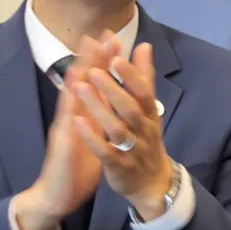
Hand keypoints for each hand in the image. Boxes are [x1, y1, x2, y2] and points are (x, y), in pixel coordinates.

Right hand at [13, 44, 110, 229]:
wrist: (56, 195)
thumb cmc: (76, 167)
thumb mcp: (95, 137)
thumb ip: (102, 115)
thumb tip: (112, 96)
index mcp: (84, 115)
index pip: (95, 83)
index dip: (104, 61)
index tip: (115, 38)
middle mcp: (72, 117)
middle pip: (83, 84)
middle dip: (93, 60)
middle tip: (103, 36)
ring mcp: (64, 130)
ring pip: (72, 100)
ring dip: (78, 78)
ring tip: (86, 55)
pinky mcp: (61, 147)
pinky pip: (67, 128)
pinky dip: (71, 112)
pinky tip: (74, 97)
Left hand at [69, 36, 172, 220]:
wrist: (152, 184)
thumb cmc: (146, 139)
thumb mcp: (148, 110)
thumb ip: (144, 78)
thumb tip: (144, 46)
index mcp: (149, 114)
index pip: (143, 91)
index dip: (131, 74)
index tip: (115, 55)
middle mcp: (143, 130)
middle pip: (129, 108)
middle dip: (112, 88)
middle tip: (93, 69)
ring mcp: (132, 150)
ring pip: (117, 129)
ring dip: (99, 109)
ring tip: (80, 88)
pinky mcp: (119, 167)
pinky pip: (106, 153)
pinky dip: (93, 138)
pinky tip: (78, 123)